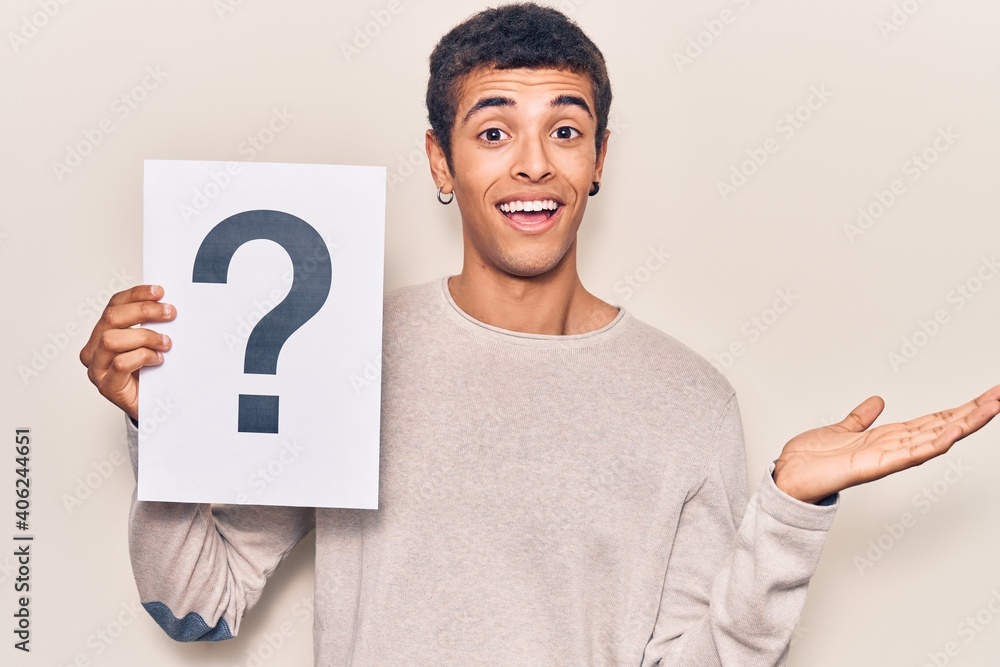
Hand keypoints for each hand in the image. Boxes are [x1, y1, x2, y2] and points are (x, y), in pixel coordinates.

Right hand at [79, 284, 174, 421]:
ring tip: (165, 342)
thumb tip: (165, 302)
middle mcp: (94, 349)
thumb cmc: (150, 372)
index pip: (114, 305)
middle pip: (112, 318)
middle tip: (170, 313)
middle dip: (144, 311)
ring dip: (145, 337)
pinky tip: (158, 359)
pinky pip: (120, 364)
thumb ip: (149, 323)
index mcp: (102, 333)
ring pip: (112, 340)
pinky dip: (143, 357)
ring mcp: (97, 369)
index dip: (136, 295)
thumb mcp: (149, 342)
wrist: (152, 405)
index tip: (159, 292)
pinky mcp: (107, 387)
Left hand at [773, 385, 999, 503]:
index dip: (959, 409)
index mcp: (888, 439)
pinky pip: (908, 455)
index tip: (986, 396)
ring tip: (992, 407)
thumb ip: (861, 417)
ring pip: (934, 439)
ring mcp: (886, 459)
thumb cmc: (812, 460)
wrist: (788, 477)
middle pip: (942, 428)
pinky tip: (953, 433)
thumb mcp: (842, 429)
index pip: (933, 421)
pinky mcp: (873, 466)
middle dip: (973, 413)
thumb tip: (878, 401)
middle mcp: (893, 449)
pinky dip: (931, 444)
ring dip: (963, 424)